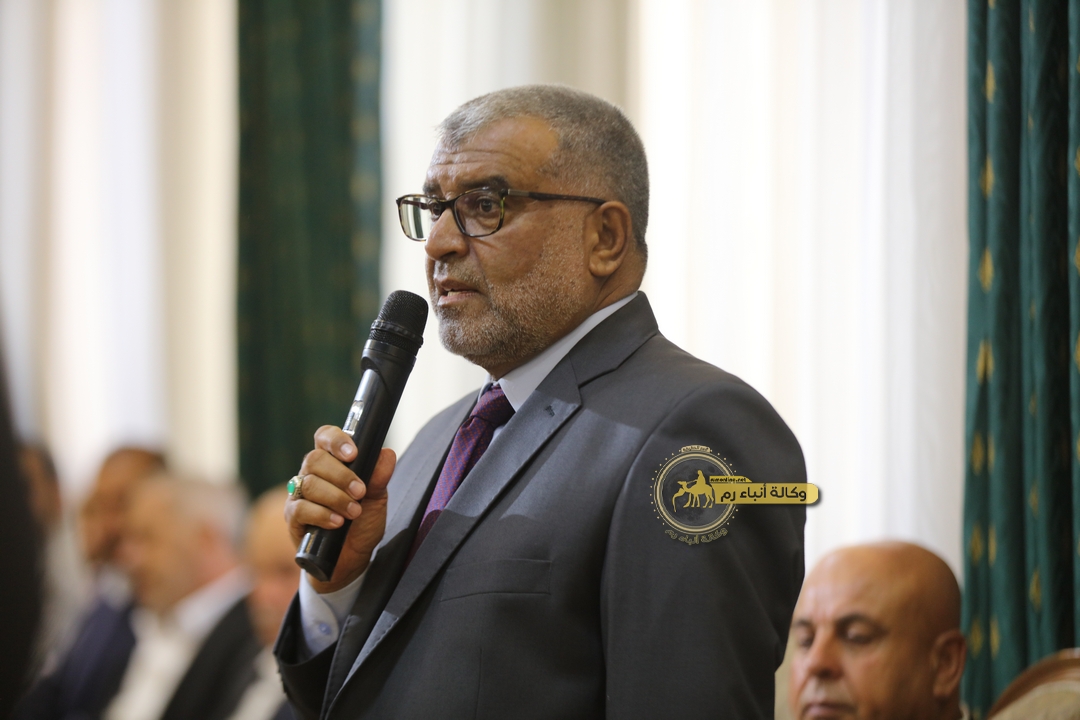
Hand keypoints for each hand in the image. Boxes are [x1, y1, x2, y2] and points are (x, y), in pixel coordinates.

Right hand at [284, 426, 396, 592]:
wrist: (352, 559)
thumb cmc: (362, 523)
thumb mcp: (378, 499)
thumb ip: (380, 477)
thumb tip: (387, 454)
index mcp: (331, 462)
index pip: (324, 437)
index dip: (335, 440)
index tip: (353, 453)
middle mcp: (311, 474)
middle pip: (315, 459)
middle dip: (341, 475)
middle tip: (361, 492)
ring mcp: (299, 495)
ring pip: (309, 483)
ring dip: (336, 497)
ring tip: (354, 512)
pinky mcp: (293, 518)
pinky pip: (300, 508)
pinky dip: (321, 514)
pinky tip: (337, 522)